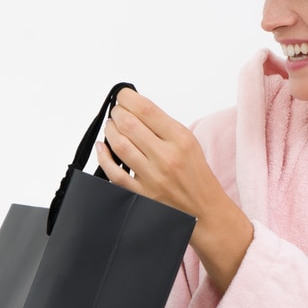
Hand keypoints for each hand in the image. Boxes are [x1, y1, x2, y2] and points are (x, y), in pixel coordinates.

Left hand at [98, 89, 253, 291]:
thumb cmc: (196, 175)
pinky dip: (104, 156)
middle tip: (116, 112)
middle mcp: (166, 157)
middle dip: (117, 113)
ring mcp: (152, 176)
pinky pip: (114, 172)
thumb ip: (163, 127)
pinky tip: (102, 147)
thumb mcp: (189, 143)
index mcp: (180, 139)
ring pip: (119, 145)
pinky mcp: (140, 194)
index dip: (128, 98)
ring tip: (111, 126)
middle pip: (129, 124)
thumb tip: (134, 109)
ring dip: (110, 131)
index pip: (146, 110)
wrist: (204, 210)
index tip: (122, 97)